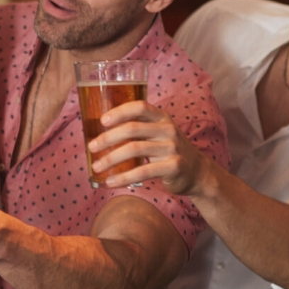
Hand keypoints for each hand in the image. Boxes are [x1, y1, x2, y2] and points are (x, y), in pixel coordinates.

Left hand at [88, 101, 205, 193]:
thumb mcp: (156, 133)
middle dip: (108, 138)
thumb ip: (136, 129)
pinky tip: (111, 182)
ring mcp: (172, 148)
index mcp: (161, 117)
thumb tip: (98, 134)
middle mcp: (168, 129)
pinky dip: (124, 177)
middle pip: (132, 129)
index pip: (139, 107)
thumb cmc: (167, 150)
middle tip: (91, 147)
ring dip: (111, 159)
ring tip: (96, 167)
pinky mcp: (174, 166)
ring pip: (135, 150)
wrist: (197, 172)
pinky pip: (143, 172)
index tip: (102, 121)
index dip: (119, 112)